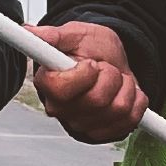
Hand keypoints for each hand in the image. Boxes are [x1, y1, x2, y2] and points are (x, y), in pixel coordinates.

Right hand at [29, 23, 146, 142]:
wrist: (112, 62)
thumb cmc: (91, 49)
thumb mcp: (75, 35)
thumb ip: (53, 35)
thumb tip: (29, 31)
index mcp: (48, 85)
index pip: (62, 89)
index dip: (84, 74)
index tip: (90, 62)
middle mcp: (62, 110)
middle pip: (97, 100)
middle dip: (109, 76)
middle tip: (104, 68)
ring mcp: (83, 126)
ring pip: (118, 109)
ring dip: (125, 86)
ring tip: (115, 79)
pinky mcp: (104, 134)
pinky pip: (131, 119)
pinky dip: (136, 100)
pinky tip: (124, 92)